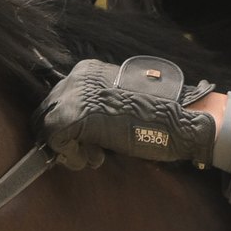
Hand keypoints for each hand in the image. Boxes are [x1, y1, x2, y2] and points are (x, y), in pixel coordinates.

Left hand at [40, 54, 218, 169]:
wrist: (182, 120)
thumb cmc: (158, 118)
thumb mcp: (119, 107)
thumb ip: (94, 111)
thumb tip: (70, 132)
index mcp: (87, 72)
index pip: (58, 101)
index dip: (66, 128)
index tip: (86, 144)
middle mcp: (78, 77)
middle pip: (48, 112)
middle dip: (63, 137)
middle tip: (87, 153)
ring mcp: (76, 95)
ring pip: (47, 125)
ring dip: (66, 148)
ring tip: (93, 156)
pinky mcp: (78, 116)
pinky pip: (54, 139)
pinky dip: (69, 155)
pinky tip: (91, 158)